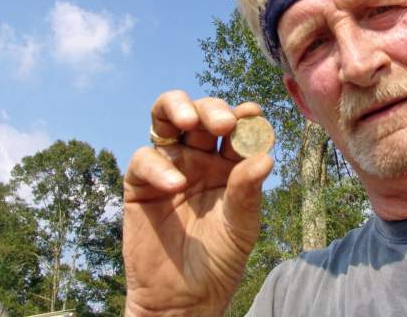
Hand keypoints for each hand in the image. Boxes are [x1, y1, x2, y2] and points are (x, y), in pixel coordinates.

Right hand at [123, 91, 273, 315]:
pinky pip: (144, 159)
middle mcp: (199, 156)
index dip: (243, 115)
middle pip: (201, 113)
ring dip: (177, 109)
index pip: (236, 128)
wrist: (185, 297)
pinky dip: (158, 165)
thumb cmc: (219, 259)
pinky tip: (175, 184)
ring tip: (190, 121)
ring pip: (165, 117)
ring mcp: (169, 165)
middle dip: (212, 110)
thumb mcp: (242, 225)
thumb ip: (248, 191)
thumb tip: (265, 158)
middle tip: (224, 124)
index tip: (253, 113)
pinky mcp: (140, 183)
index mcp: (229, 162)